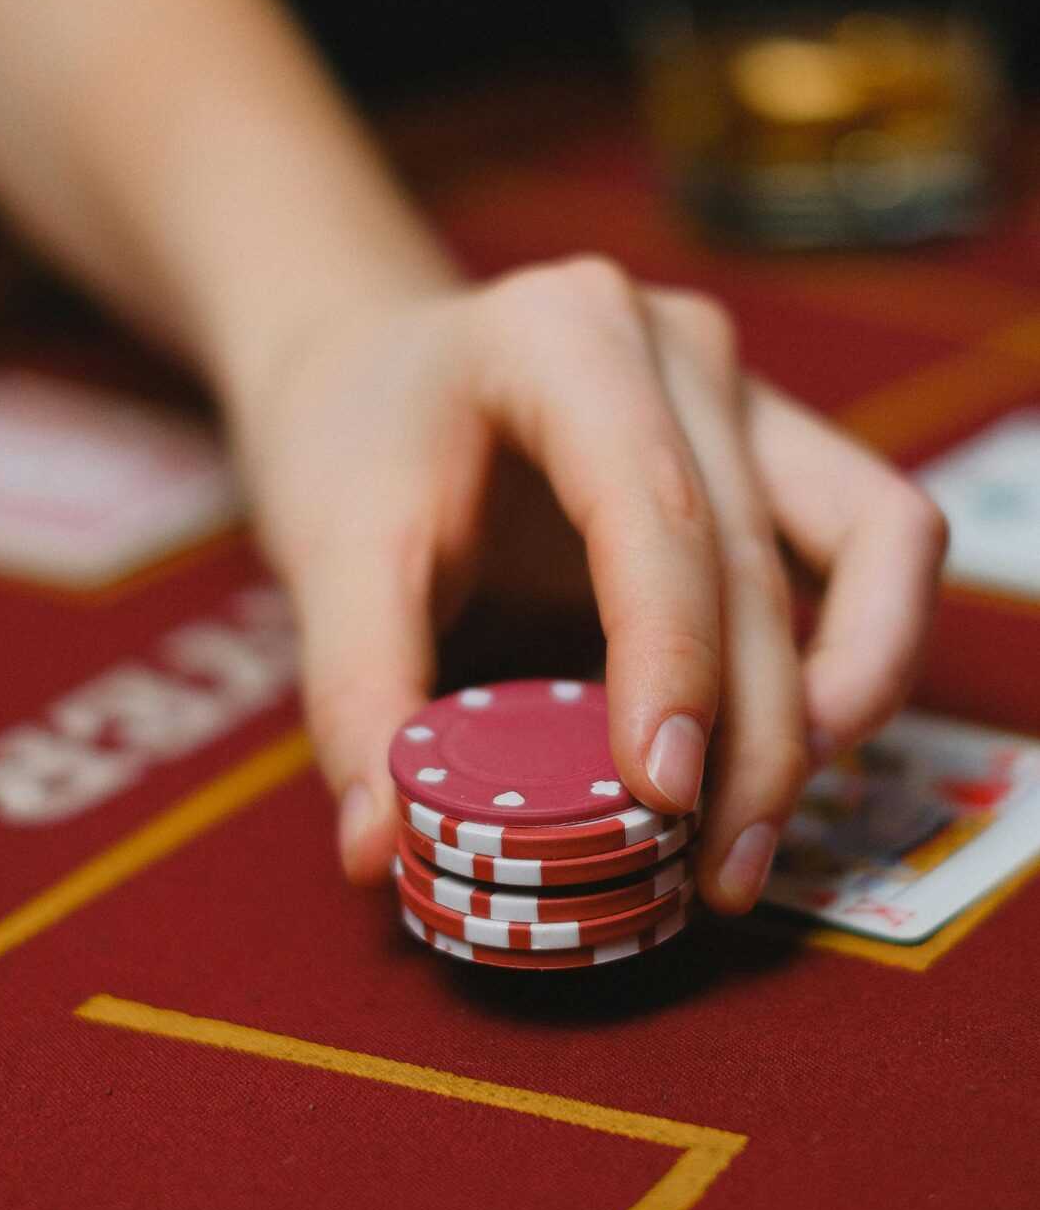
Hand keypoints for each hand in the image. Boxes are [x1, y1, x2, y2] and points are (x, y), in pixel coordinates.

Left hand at [235, 257, 946, 911]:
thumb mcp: (330, 555)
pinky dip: (863, 649)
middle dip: (758, 736)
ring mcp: (743, 392)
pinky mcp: (774, 448)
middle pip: (758, 557)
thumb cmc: (352, 449)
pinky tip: (800, 745)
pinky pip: (880, 541)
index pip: (653, 510)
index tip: (663, 796)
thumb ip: (356, 694)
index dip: (672, 659)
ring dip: (845, 696)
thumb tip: (376, 854)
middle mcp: (679, 349)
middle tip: (714, 873)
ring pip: (872, 541)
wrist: (375, 375)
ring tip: (763, 824)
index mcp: (562, 337)